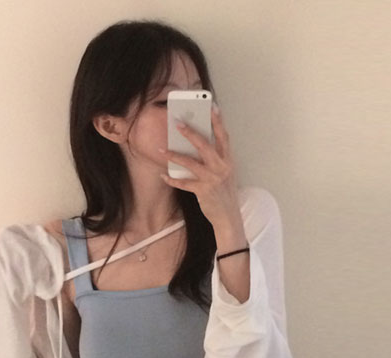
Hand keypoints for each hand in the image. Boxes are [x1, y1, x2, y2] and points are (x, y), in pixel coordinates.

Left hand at [158, 103, 241, 230]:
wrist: (229, 217)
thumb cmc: (225, 194)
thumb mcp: (225, 174)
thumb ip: (216, 160)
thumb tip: (197, 147)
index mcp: (228, 161)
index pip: (224, 137)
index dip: (218, 121)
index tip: (211, 107)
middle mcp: (221, 167)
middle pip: (205, 145)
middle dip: (190, 133)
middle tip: (178, 123)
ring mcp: (212, 179)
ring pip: (190, 163)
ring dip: (174, 155)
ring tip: (162, 149)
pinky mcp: (203, 191)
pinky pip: (184, 183)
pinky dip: (172, 179)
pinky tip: (163, 176)